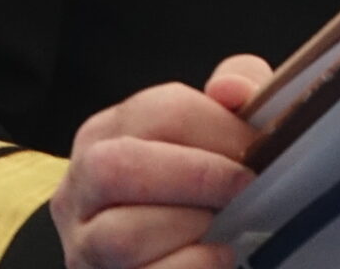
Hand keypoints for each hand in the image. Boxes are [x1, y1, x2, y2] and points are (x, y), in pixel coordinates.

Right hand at [52, 56, 272, 268]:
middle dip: (195, 176)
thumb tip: (229, 88)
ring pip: (121, 235)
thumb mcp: (213, 130)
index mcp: (105, 133)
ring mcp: (82, 246)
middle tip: (243, 186)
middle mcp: (81, 187)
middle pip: (118, 168)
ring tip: (221, 224)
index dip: (219, 128)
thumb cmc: (194, 184)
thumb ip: (234, 92)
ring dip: (188, 227)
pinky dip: (192, 267)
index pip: (158, 112)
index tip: (259, 147)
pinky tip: (217, 256)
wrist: (169, 251)